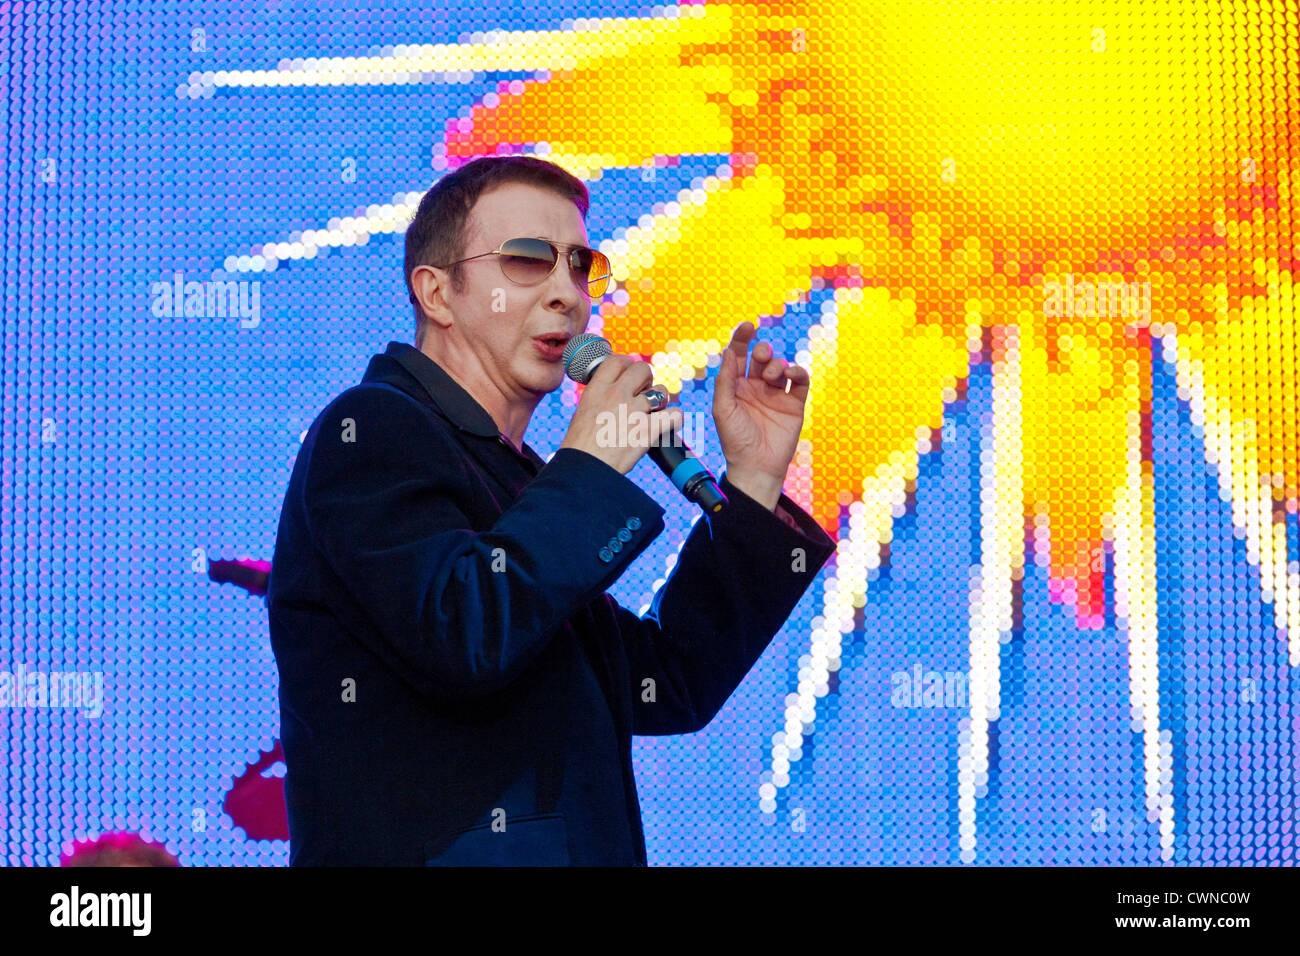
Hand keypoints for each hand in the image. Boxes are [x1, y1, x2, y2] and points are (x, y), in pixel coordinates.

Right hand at [558, 354, 683, 474]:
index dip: (628, 366)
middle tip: (644, 395)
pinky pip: (675, 414)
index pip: (618, 361)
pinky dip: (675, 420)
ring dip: (661, 401)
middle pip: (643, 369)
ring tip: (654, 413)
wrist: (584, 471)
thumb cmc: (580, 447)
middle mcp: (615, 395)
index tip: (630, 376)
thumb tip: (615, 392)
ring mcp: (633, 411)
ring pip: (661, 391)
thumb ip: (601, 398)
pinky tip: (667, 426)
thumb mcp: (584, 412)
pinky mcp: (648, 430)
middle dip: (647, 381)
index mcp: (597, 390)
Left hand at [713, 322, 809, 508]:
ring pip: (780, 367)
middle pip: (761, 358)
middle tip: (762, 355)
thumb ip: (725, 379)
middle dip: (762, 351)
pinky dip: (797, 372)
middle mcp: (756, 388)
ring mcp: (776, 395)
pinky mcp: (794, 404)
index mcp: (736, 387)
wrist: (756, 467)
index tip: (747, 325)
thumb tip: (728, 351)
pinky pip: (799, 381)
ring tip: (772, 376)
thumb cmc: (735, 440)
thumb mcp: (723, 408)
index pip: (739, 357)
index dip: (742, 339)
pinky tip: (790, 374)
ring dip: (777, 364)